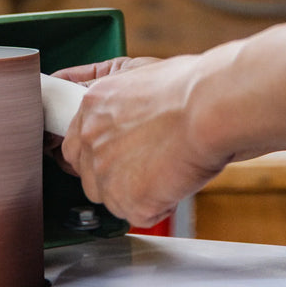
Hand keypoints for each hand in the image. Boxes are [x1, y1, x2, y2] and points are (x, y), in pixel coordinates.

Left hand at [59, 54, 231, 226]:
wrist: (212, 108)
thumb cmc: (191, 88)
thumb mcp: (138, 71)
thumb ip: (112, 94)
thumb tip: (100, 100)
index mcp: (91, 106)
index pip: (74, 142)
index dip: (95, 153)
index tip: (113, 155)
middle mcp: (89, 139)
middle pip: (86, 174)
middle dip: (112, 175)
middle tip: (146, 165)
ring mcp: (105, 173)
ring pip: (110, 198)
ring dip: (135, 192)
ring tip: (167, 170)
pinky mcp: (127, 200)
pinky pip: (138, 215)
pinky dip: (160, 206)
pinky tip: (176, 182)